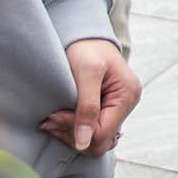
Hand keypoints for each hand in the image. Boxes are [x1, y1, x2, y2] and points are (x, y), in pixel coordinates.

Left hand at [41, 39, 140, 156]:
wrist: (84, 35)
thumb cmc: (86, 48)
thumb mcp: (86, 73)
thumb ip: (87, 107)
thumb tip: (84, 143)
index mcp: (128, 95)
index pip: (102, 134)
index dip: (76, 132)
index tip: (54, 117)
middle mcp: (128, 104)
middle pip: (100, 141)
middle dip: (73, 134)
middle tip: (50, 119)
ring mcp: (119, 108)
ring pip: (95, 140)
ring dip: (71, 133)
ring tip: (52, 118)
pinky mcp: (108, 109)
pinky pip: (92, 131)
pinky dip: (75, 129)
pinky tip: (61, 118)